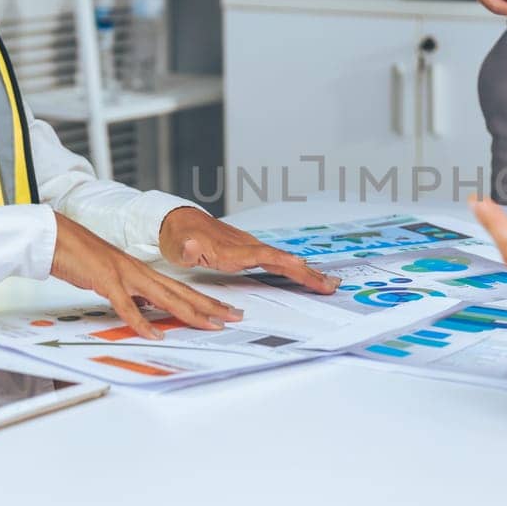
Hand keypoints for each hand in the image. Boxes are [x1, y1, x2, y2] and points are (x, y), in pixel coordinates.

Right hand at [50, 211, 241, 337]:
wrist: (58, 237)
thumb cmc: (83, 258)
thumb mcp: (113, 279)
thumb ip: (131, 293)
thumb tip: (143, 309)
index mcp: (143, 272)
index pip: (182, 289)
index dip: (206, 300)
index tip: (226, 310)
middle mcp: (140, 272)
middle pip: (182, 292)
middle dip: (211, 306)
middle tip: (235, 317)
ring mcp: (125, 276)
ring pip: (164, 297)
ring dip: (189, 313)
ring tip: (211, 325)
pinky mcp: (106, 282)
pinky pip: (127, 306)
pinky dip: (141, 322)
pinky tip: (154, 335)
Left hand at [158, 207, 338, 293]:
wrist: (180, 221)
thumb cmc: (179, 236)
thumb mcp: (177, 245)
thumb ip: (186, 249)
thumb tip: (191, 246)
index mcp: (231, 248)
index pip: (261, 255)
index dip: (281, 261)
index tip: (301, 266)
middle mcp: (246, 246)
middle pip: (282, 260)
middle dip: (306, 273)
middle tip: (329, 284)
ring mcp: (251, 248)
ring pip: (284, 261)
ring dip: (307, 273)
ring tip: (330, 283)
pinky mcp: (251, 252)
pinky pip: (279, 262)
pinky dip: (296, 270)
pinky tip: (309, 275)